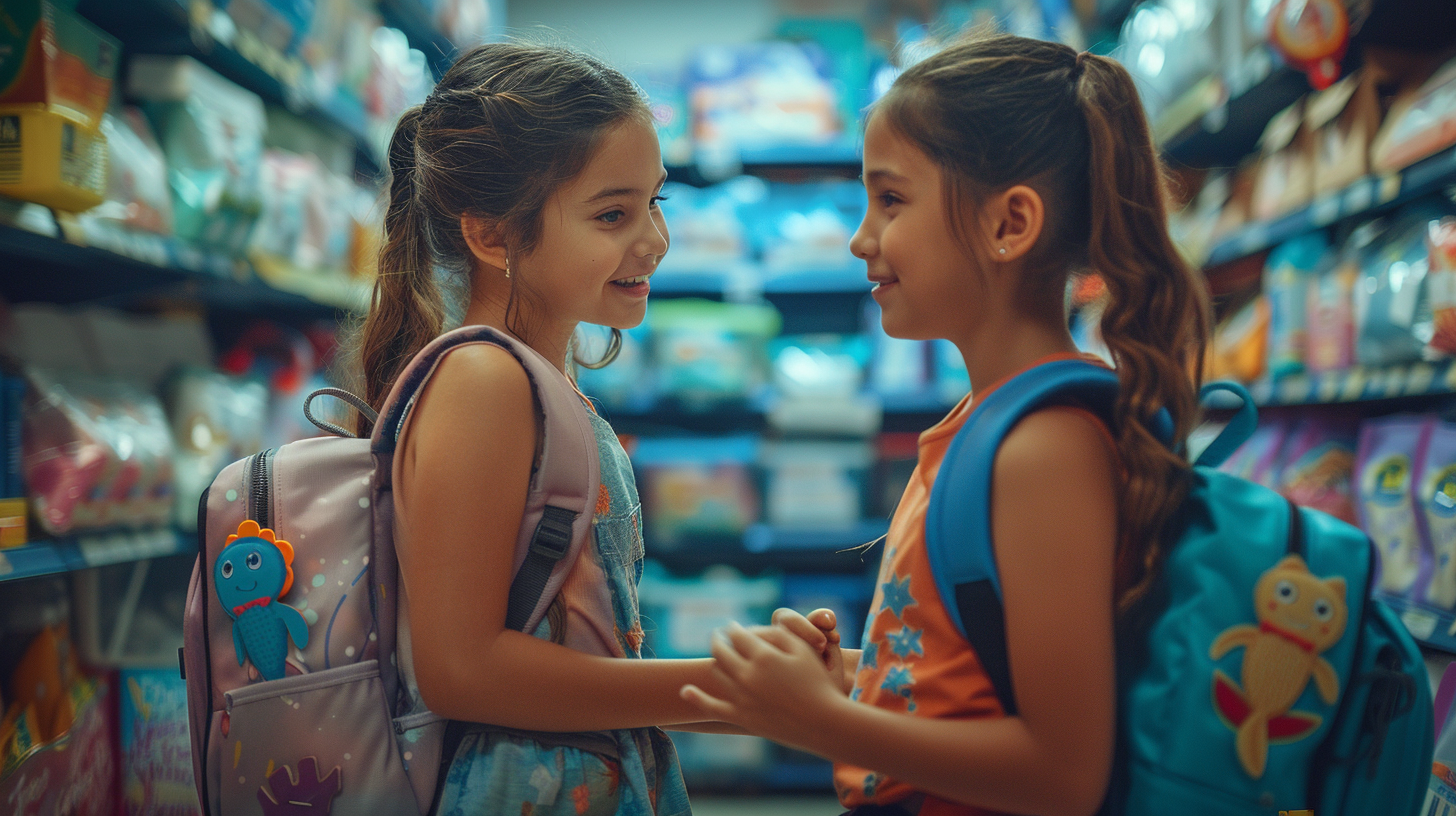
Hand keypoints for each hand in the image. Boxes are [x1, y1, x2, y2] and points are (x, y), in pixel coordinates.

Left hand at [680, 622, 847, 751]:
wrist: (823, 723)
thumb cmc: (818, 683)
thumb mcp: (804, 649)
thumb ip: (778, 633)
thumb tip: (753, 628)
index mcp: (763, 655)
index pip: (738, 634)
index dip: (734, 628)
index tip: (733, 626)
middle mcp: (747, 675)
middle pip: (721, 650)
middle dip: (718, 640)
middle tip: (719, 636)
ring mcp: (741, 698)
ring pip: (716, 673)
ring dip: (716, 661)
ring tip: (719, 657)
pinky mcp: (740, 717)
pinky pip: (710, 706)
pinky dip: (695, 697)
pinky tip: (685, 690)